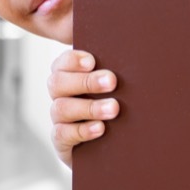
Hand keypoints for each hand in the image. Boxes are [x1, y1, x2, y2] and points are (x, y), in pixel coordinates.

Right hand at [47, 49, 118, 166]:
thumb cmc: (119, 105)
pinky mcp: (61, 141)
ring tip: (113, 108)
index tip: (92, 61)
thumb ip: (114, 70)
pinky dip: (81, 130)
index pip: (62, 63)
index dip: (73, 60)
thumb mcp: (117, 86)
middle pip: (57, 83)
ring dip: (89, 107)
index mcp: (69, 75)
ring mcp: (59, 119)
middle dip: (85, 82)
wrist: (117, 144)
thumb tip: (131, 46)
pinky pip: (62, 134)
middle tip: (111, 82)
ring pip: (61, 108)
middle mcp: (60, 95)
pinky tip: (100, 128)